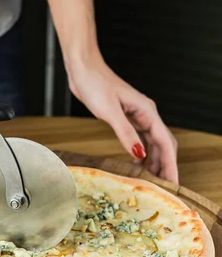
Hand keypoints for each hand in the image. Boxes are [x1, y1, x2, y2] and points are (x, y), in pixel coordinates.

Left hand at [67, 57, 178, 182]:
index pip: (166, 143)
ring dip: (155, 161)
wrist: (83, 69)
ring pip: (152, 143)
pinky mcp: (126, 117)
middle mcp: (146, 114)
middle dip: (166, 166)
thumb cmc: (95, 84)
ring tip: (153, 181)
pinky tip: (137, 164)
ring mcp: (137, 115)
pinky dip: (142, 153)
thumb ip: (126, 133)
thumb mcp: (110, 111)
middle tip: (165, 188)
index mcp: (147, 111)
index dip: (171, 165)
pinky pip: (140, 139)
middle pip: (163, 144)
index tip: (173, 183)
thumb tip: (140, 155)